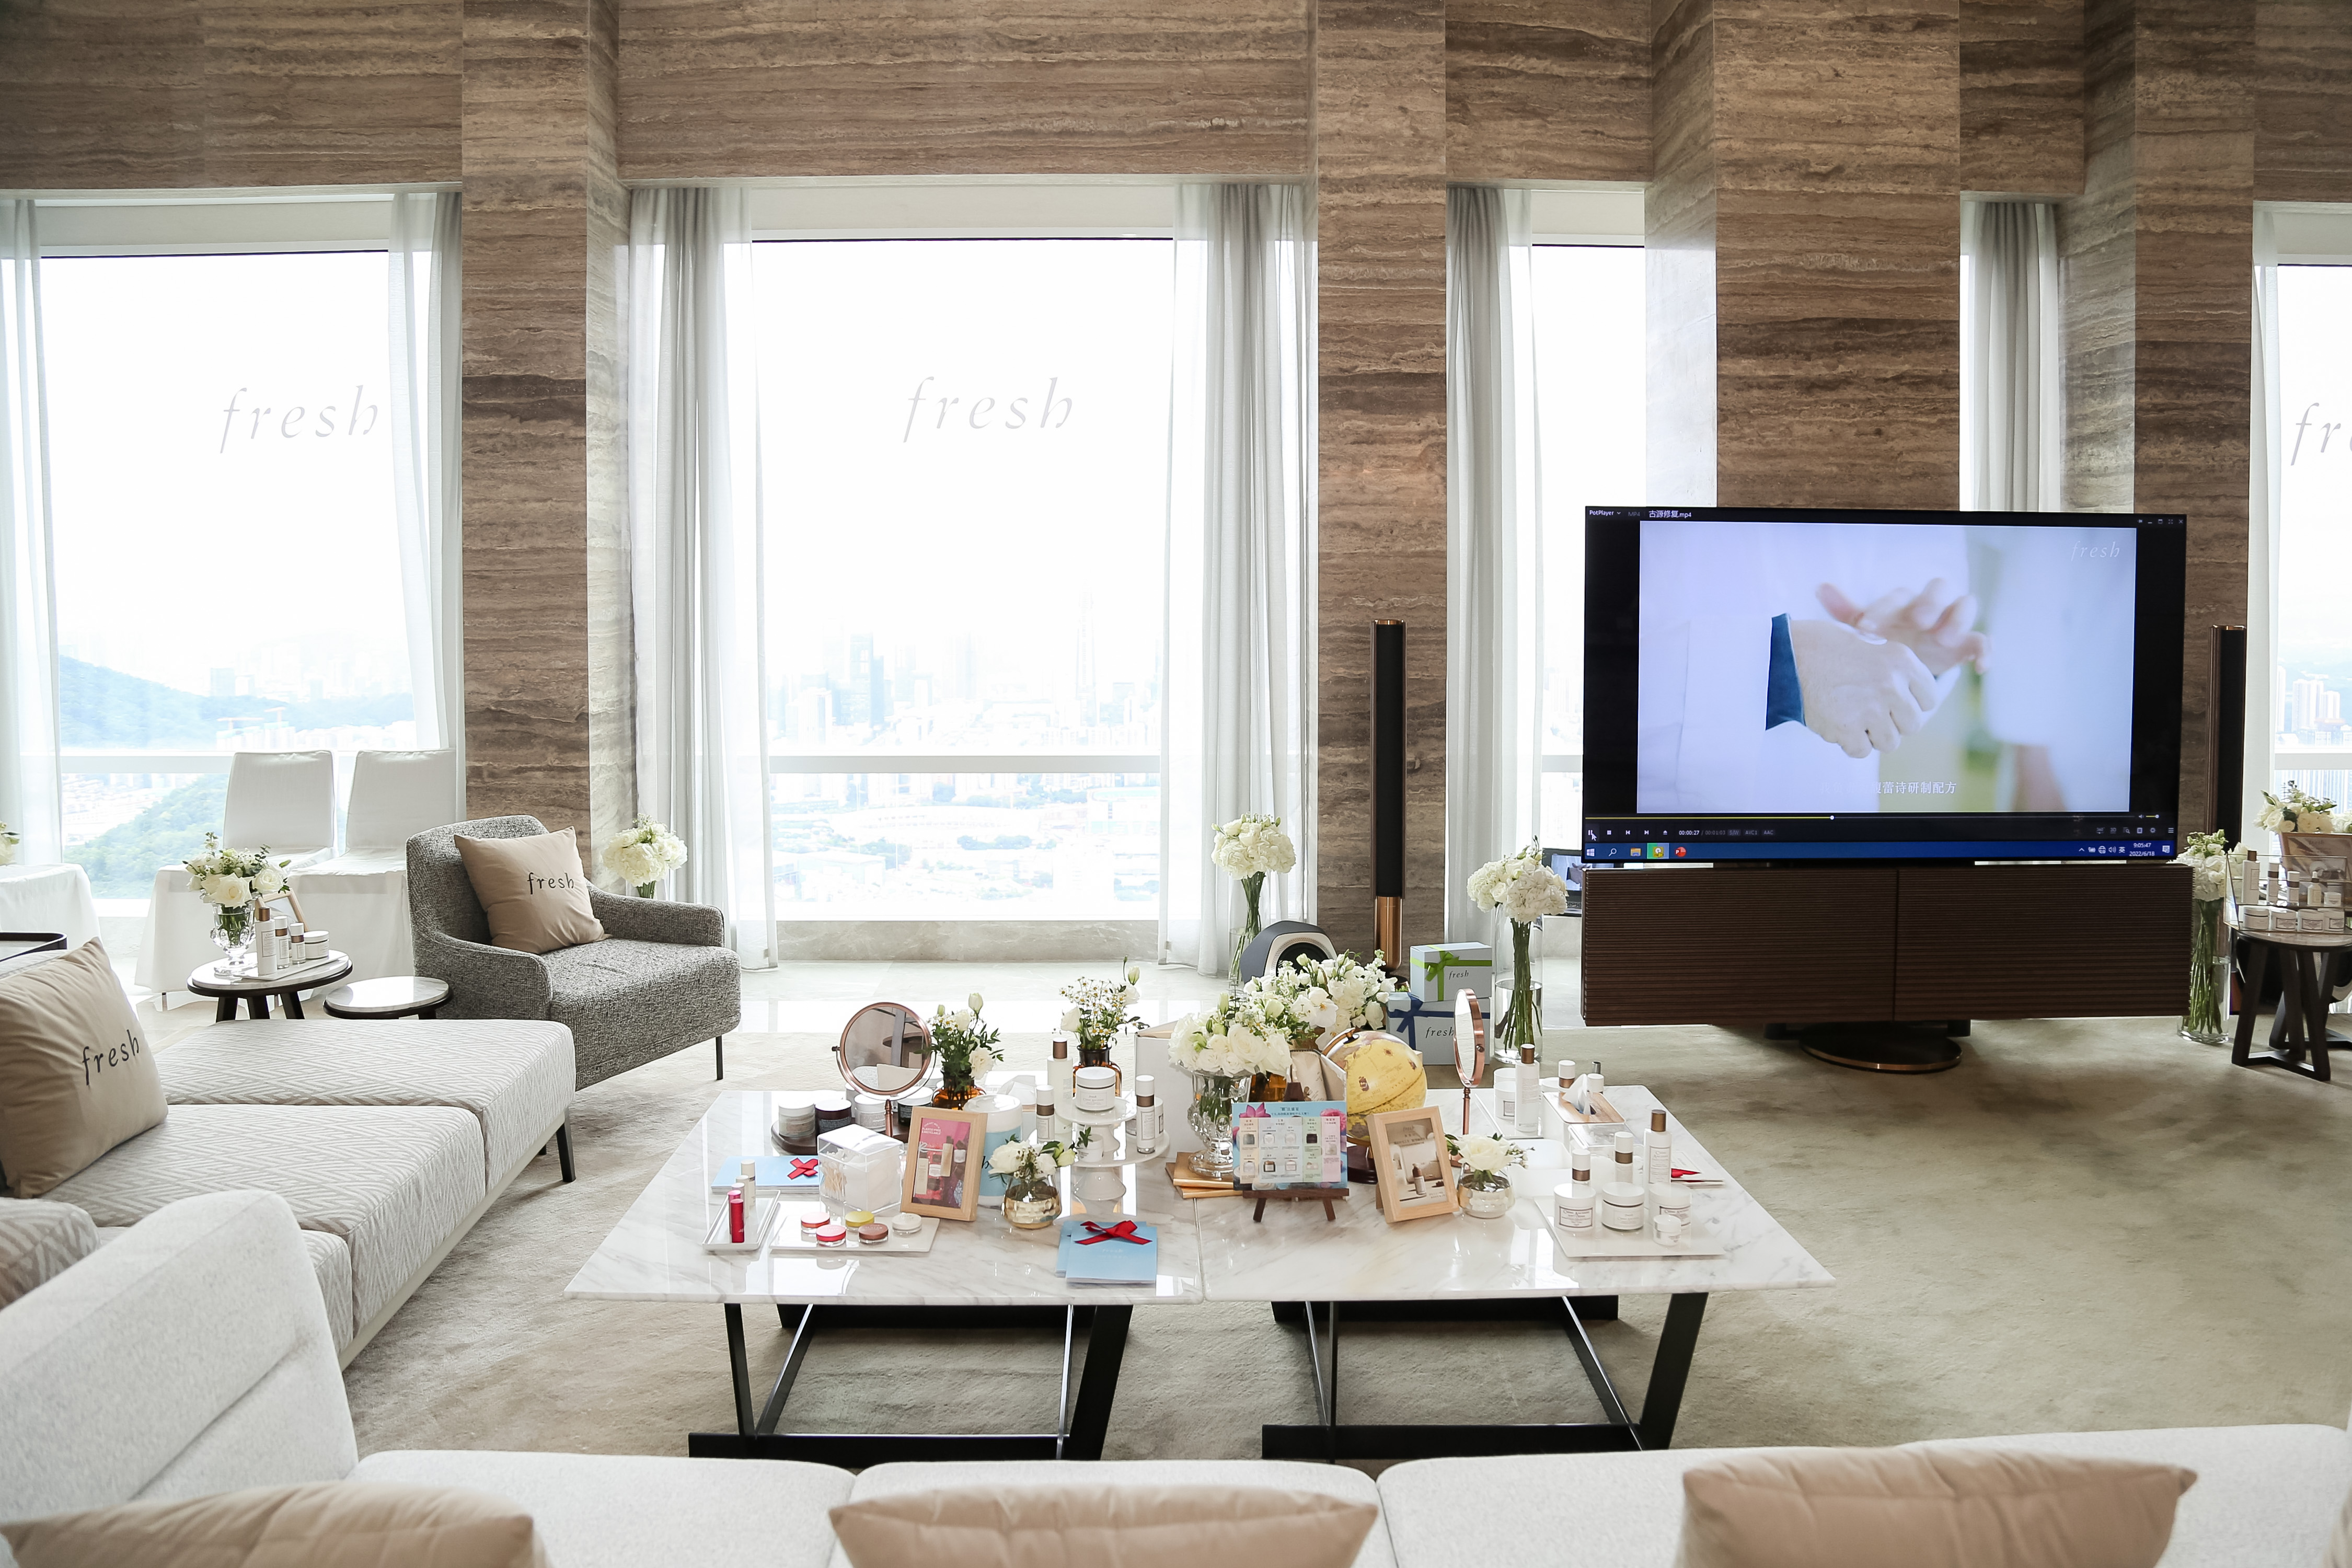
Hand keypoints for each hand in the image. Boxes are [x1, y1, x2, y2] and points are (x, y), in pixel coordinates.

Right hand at [1787, 619, 1938, 757]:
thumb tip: (1906, 697)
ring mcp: (1869, 709)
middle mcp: (1891, 685)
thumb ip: (1892, 668)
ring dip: (1872, 736)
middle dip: (1893, 723)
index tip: (1894, 702)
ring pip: (1890, 742)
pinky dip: (1849, 743)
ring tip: (1852, 720)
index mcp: (1901, 660)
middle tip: (1870, 713)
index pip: (1929, 698)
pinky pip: (1861, 751)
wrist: (1783, 653)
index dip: (1911, 703)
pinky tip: (1836, 725)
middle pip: (1912, 724)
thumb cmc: (1822, 645)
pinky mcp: (1846, 728)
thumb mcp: (1868, 642)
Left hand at [1816, 579, 1989, 675]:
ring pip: (1965, 605)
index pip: (1897, 595)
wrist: (1903, 667)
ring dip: (1957, 619)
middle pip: (1940, 587)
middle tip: (1918, 620)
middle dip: (1930, 601)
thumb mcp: (1865, 631)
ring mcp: (1951, 622)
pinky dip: (1985, 651)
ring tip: (1943, 638)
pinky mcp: (1966, 643)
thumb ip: (1846, 612)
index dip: (1882, 609)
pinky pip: (1983, 640)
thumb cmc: (1883, 642)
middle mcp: (1930, 605)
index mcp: (1903, 601)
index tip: (1867, 629)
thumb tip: (1820, 587)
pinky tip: (1981, 668)